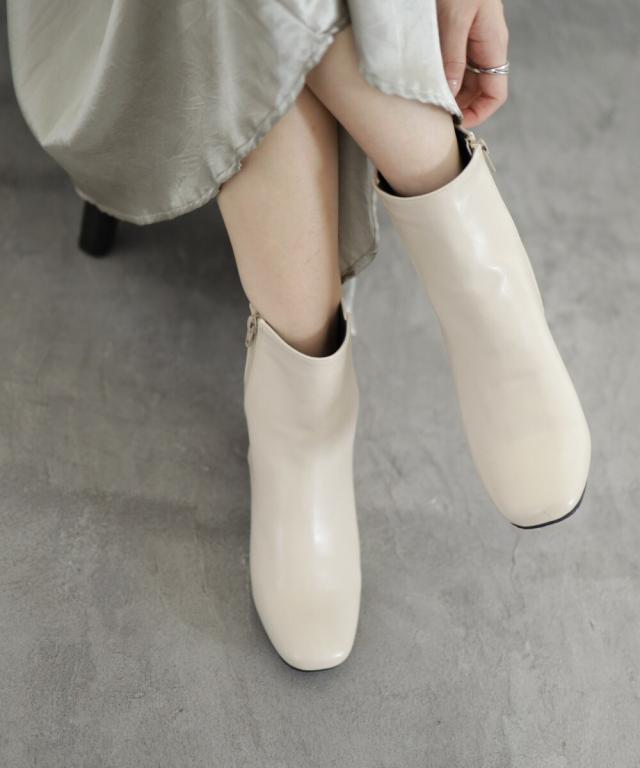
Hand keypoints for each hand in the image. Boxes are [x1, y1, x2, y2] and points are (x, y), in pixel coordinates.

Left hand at [437, 0, 508, 126]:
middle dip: (459, 106)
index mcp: (492, 44)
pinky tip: (423, 81)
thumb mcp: (454, 18)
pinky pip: (450, 63)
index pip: (495, 93)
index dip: (478, 113)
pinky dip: (439, 76)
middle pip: (477, 90)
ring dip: (447, 92)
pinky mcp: (453, 32)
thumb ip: (452, 57)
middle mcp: (483, 45)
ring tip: (426, 101)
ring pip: (462, 78)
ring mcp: (469, 39)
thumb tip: (452, 93)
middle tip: (434, 117)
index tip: (455, 124)